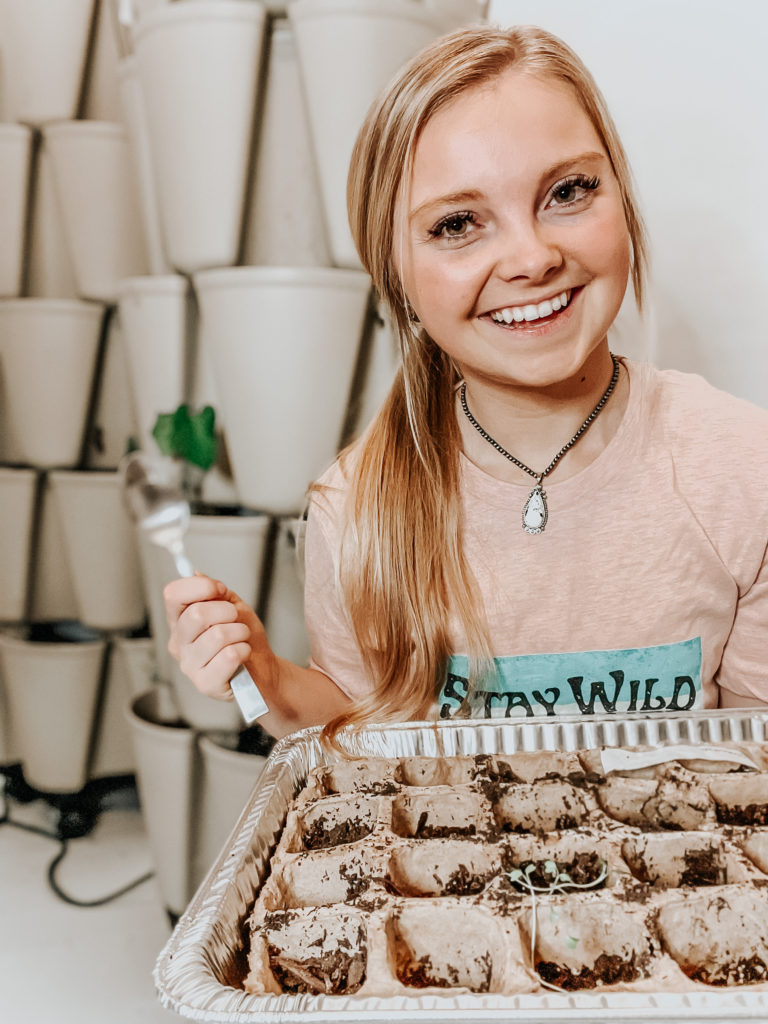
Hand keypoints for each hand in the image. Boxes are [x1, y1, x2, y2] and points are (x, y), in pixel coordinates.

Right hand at [164, 574, 275, 701]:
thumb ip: (214, 591)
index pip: (173, 595)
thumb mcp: (232, 606)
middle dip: (227, 611)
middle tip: (236, 619)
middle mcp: (178, 644)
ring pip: (217, 635)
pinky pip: (229, 656)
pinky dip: (244, 650)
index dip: (200, 586)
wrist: (262, 666)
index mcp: (180, 621)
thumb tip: (196, 574)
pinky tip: (243, 655)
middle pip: (196, 614)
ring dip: (240, 632)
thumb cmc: (244, 636)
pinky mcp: (206, 684)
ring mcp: (189, 665)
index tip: (220, 589)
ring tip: (242, 638)